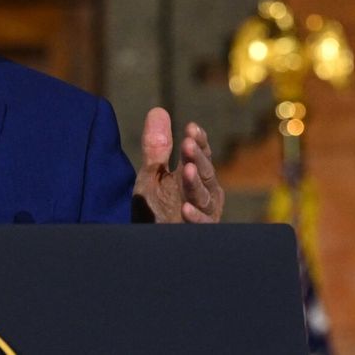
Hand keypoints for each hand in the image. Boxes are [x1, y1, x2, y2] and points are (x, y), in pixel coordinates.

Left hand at [132, 108, 223, 222]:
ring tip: (188, 169)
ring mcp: (203, 214)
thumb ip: (157, 147)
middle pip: (205, 172)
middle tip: (187, 142)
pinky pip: (199, 225)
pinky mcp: (199, 233)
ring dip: (196, 183)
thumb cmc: (155, 208)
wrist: (150, 244)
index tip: (191, 128)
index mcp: (195, 176)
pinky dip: (194, 217)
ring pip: (204, 197)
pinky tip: (185, 209)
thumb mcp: (151, 175)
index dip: (198, 141)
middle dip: (196, 157)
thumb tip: (158, 110)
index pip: (201, 155)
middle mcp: (204, 193)